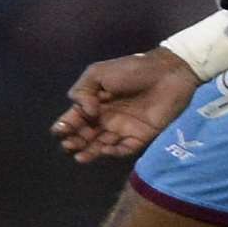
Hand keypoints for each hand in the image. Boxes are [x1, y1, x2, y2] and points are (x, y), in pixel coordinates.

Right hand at [51, 48, 201, 162]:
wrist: (167, 73)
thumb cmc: (132, 70)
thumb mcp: (100, 72)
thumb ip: (83, 90)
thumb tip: (85, 113)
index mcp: (96, 101)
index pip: (76, 118)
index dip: (66, 126)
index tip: (60, 131)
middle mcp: (107, 117)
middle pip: (86, 135)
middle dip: (74, 141)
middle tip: (68, 145)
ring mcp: (123, 128)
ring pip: (101, 145)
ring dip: (89, 152)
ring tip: (79, 156)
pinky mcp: (140, 136)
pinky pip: (123, 149)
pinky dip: (113, 152)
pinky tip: (104, 150)